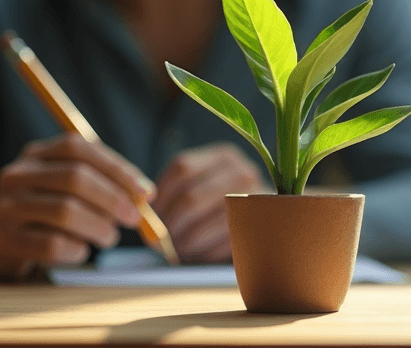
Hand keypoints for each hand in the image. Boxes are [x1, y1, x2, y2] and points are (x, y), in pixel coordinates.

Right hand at [0, 133, 155, 277]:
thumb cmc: (50, 207)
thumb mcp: (71, 186)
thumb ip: (108, 181)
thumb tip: (146, 193)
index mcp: (37, 154)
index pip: (78, 148)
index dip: (117, 169)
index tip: (145, 192)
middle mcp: (17, 175)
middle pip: (74, 178)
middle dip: (113, 199)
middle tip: (134, 218)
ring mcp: (7, 207)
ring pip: (66, 212)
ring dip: (100, 227)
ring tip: (109, 236)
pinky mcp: (5, 241)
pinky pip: (53, 245)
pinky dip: (78, 249)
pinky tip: (81, 249)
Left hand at [153, 142, 271, 262]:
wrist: (266, 220)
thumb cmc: (224, 205)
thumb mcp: (205, 186)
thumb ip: (179, 192)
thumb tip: (145, 216)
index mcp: (224, 156)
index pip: (182, 168)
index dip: (160, 196)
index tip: (149, 217)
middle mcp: (242, 171)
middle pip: (191, 198)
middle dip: (169, 225)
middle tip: (158, 242)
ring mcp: (255, 199)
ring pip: (203, 225)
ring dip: (184, 243)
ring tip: (176, 251)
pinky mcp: (260, 228)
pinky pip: (220, 244)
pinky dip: (204, 253)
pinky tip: (198, 254)